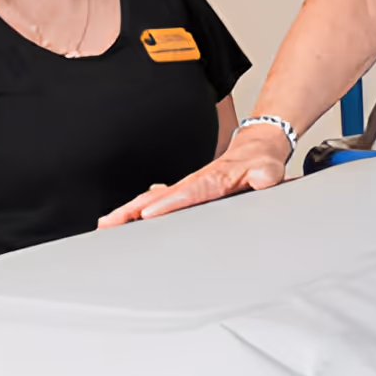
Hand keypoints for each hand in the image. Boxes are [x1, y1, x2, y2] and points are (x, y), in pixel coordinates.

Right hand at [99, 121, 291, 224]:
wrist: (255, 151)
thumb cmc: (260, 164)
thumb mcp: (269, 170)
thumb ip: (266, 175)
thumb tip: (263, 179)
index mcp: (211, 181)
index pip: (185, 194)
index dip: (166, 204)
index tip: (147, 214)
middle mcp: (193, 183)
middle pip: (157, 197)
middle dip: (132, 209)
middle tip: (109, 222)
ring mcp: (186, 187)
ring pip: (152, 199)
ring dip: (128, 211)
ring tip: (107, 224)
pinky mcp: (184, 192)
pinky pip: (158, 200)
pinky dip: (138, 209)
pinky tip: (126, 219)